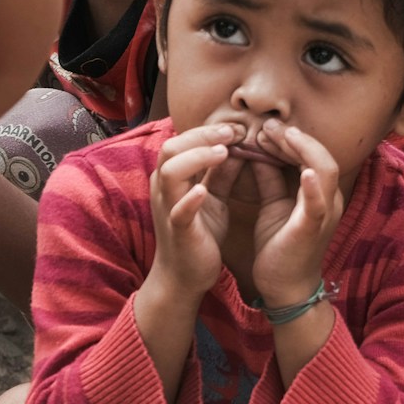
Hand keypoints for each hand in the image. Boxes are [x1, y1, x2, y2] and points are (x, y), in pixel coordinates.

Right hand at [148, 123, 241, 299]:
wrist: (186, 277)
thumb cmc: (200, 233)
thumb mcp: (213, 196)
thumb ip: (222, 172)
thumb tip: (238, 144)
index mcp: (173, 178)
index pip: (183, 141)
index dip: (209, 130)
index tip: (238, 126)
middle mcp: (165, 189)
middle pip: (171, 148)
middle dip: (202, 135)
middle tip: (233, 131)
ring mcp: (168, 209)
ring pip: (170, 173)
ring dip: (196, 158)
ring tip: (224, 152)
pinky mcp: (178, 231)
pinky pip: (178, 212)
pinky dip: (190, 199)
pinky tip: (204, 190)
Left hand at [246, 121, 345, 308]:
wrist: (284, 287)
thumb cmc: (280, 246)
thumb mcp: (273, 205)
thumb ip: (270, 180)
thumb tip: (256, 153)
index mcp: (320, 192)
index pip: (312, 154)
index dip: (291, 139)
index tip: (267, 128)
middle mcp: (329, 198)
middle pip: (321, 155)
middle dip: (295, 138)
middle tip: (269, 125)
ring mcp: (324, 212)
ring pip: (324, 170)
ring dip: (302, 150)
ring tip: (281, 136)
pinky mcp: (313, 228)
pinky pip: (318, 203)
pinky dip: (313, 186)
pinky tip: (303, 171)